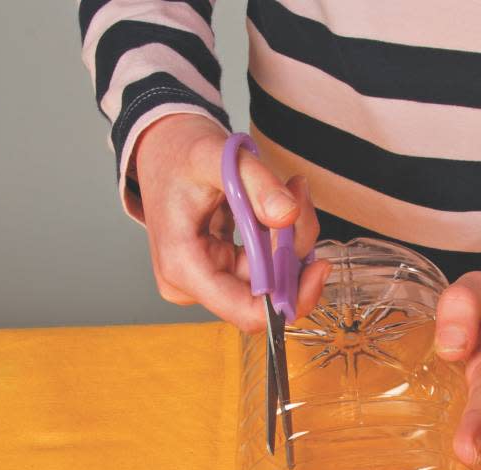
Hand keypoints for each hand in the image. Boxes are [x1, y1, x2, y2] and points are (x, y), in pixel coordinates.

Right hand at [133, 114, 331, 331]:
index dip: (290, 298)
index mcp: (183, 266)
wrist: (161, 146)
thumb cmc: (177, 153)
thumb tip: (289, 215)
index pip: (246, 312)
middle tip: (300, 198)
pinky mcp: (220, 269)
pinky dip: (279, 237)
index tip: (318, 266)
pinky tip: (278, 203)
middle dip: (293, 250)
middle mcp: (192, 283)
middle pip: (265, 292)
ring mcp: (207, 279)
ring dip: (290, 238)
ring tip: (291, 190)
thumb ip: (256, 183)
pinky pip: (264, 265)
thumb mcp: (216, 155)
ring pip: (271, 277)